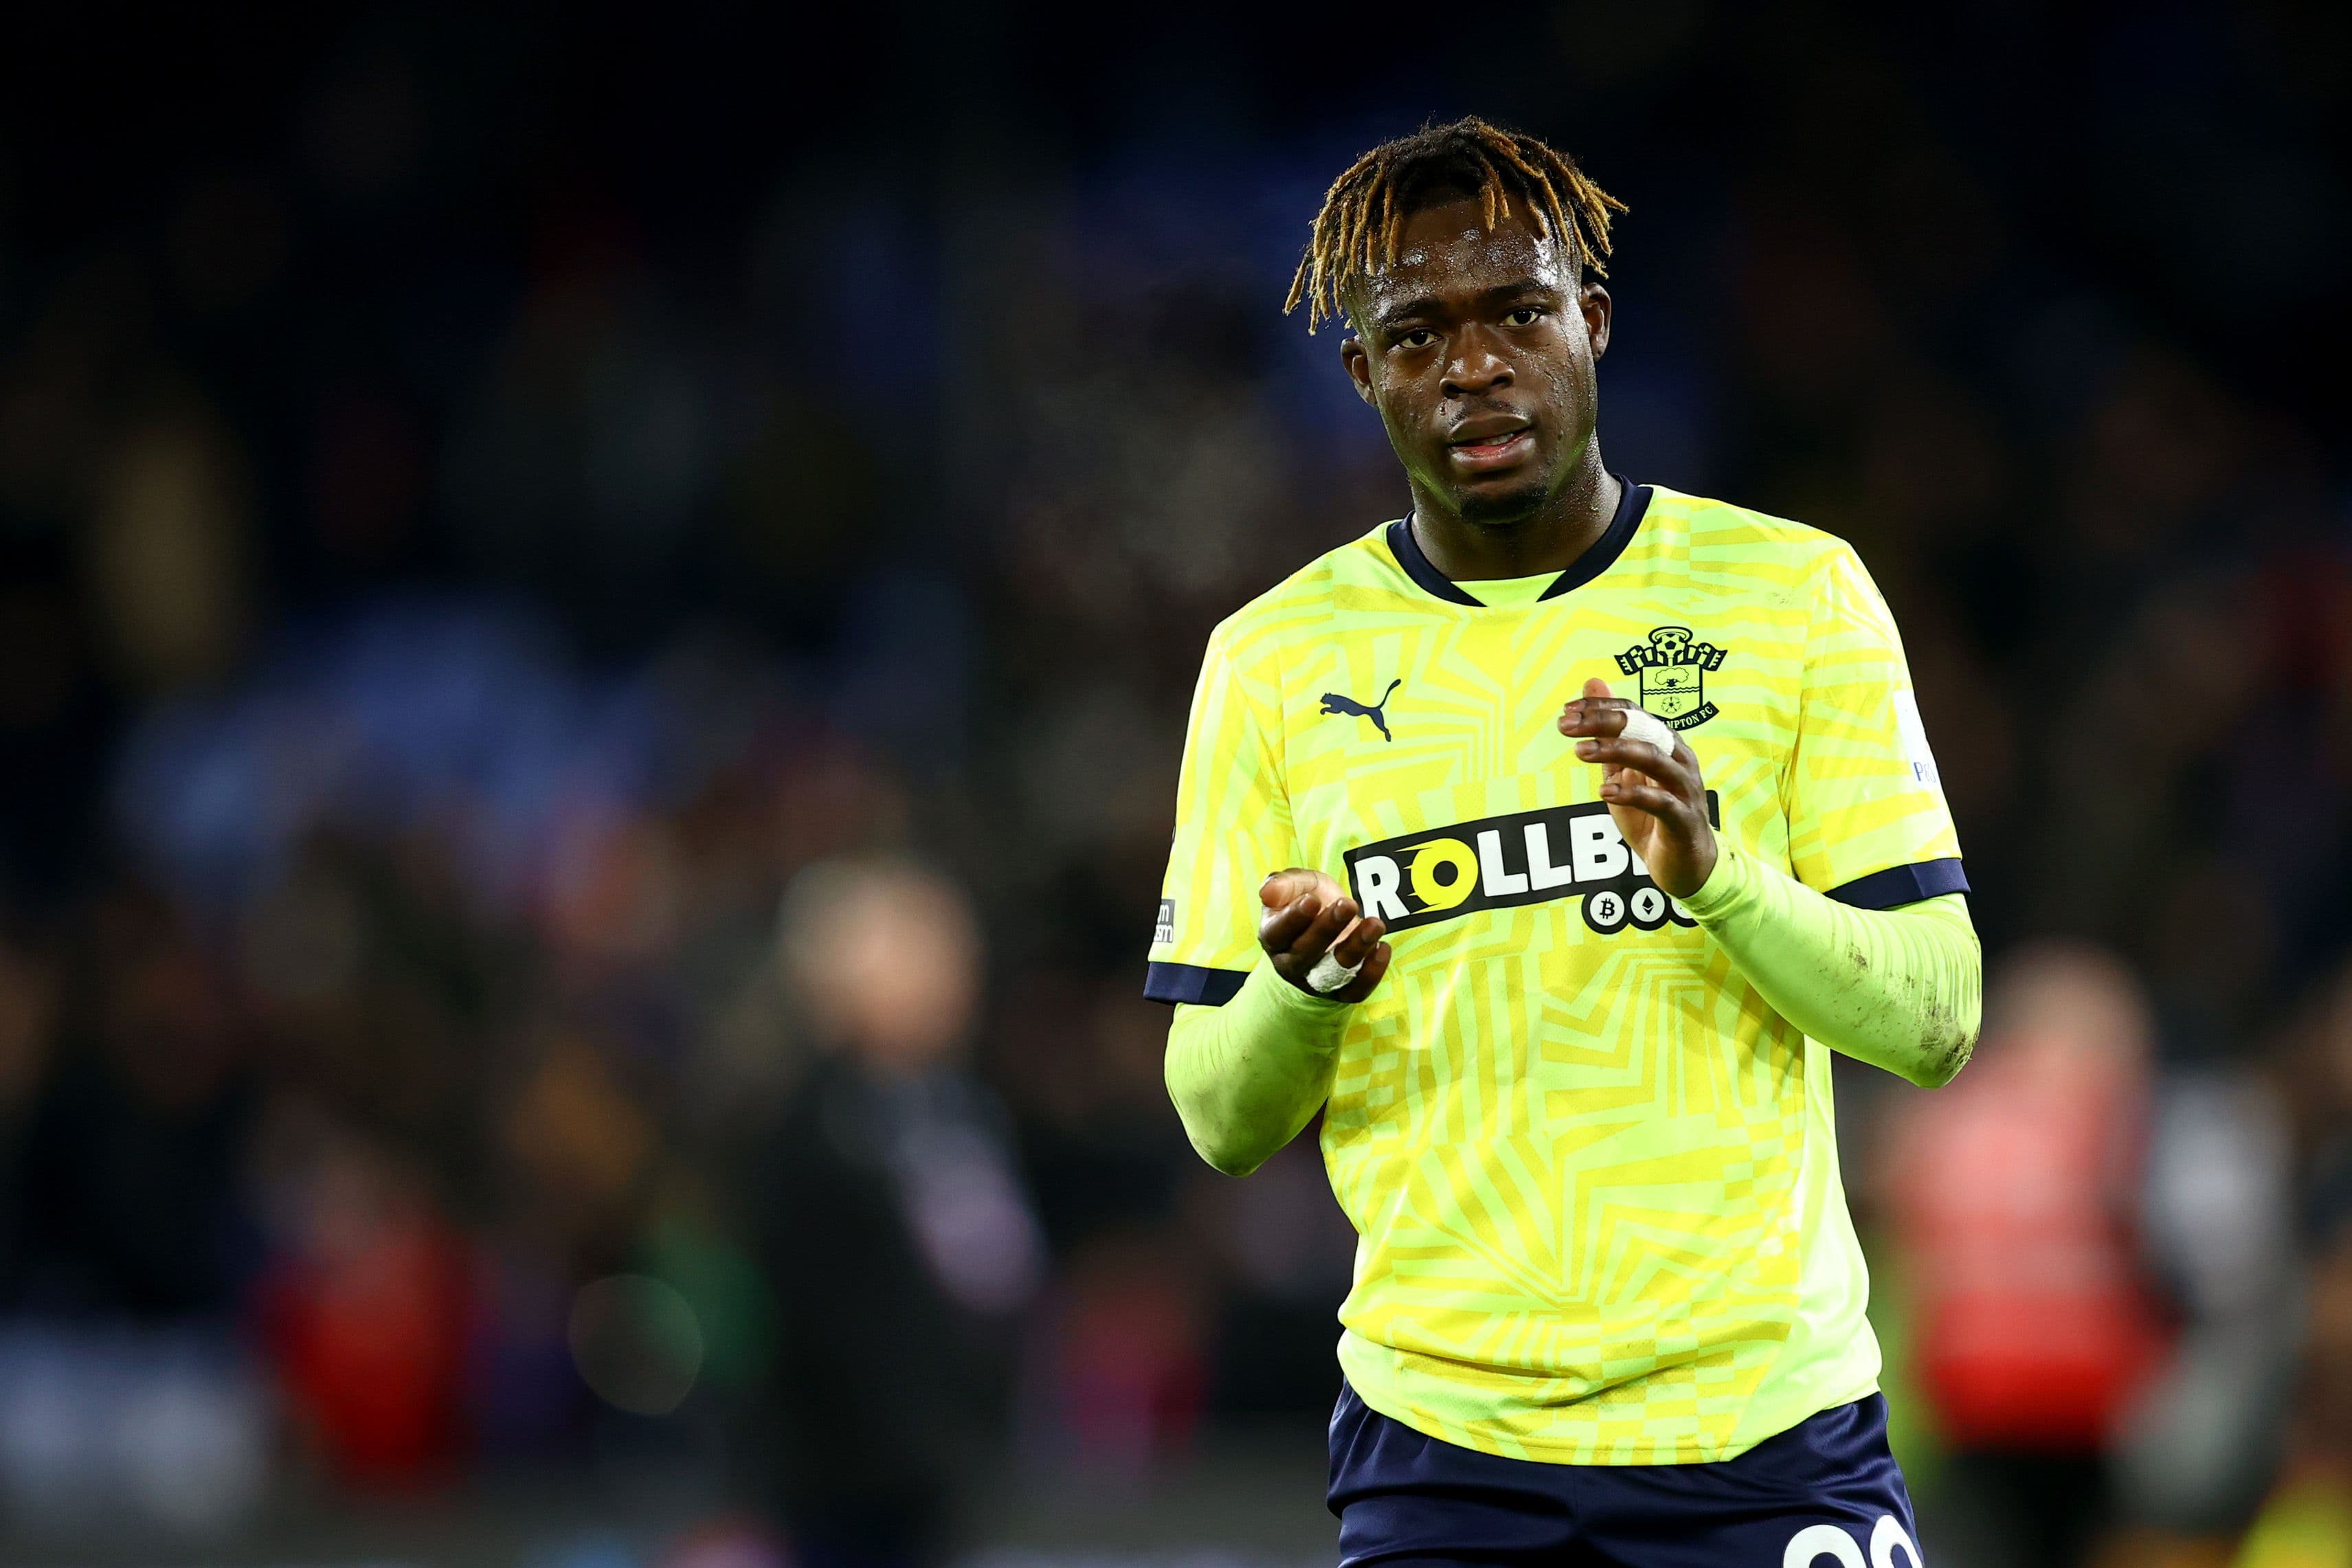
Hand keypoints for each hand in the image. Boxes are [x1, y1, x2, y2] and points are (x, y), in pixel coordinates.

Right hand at [1257, 869, 1390, 1001]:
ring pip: (1334, 972)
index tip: (1312, 900)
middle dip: (1328, 928)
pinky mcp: (1341, 992)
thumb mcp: (1298, 884)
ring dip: (1356, 947)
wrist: (1330, 923)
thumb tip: (1268, 893)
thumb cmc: (1309, 899)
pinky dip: (1372, 972)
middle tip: (1348, 904)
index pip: (1278, 932)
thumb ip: (1284, 883)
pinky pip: (1356, 990)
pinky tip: (1383, 948)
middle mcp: (1290, 964)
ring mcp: (1316, 982)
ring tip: (1375, 924)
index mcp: (1273, 937)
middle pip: (1305, 953)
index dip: (1294, 918)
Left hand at [1556, 676, 1716, 899]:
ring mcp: (1684, 787)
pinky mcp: (1684, 818)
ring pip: (1653, 757)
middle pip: (1642, 727)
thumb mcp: (1623, 772)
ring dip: (1615, 751)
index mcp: (1665, 742)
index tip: (1566, 711)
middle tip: (1566, 725)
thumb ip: (1608, 735)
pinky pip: (1659, 801)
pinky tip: (1604, 792)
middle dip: (1602, 722)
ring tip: (1580, 751)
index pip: (1633, 712)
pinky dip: (1632, 793)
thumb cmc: (1652, 814)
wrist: (1684, 863)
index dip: (1600, 707)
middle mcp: (1679, 758)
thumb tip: (1592, 683)